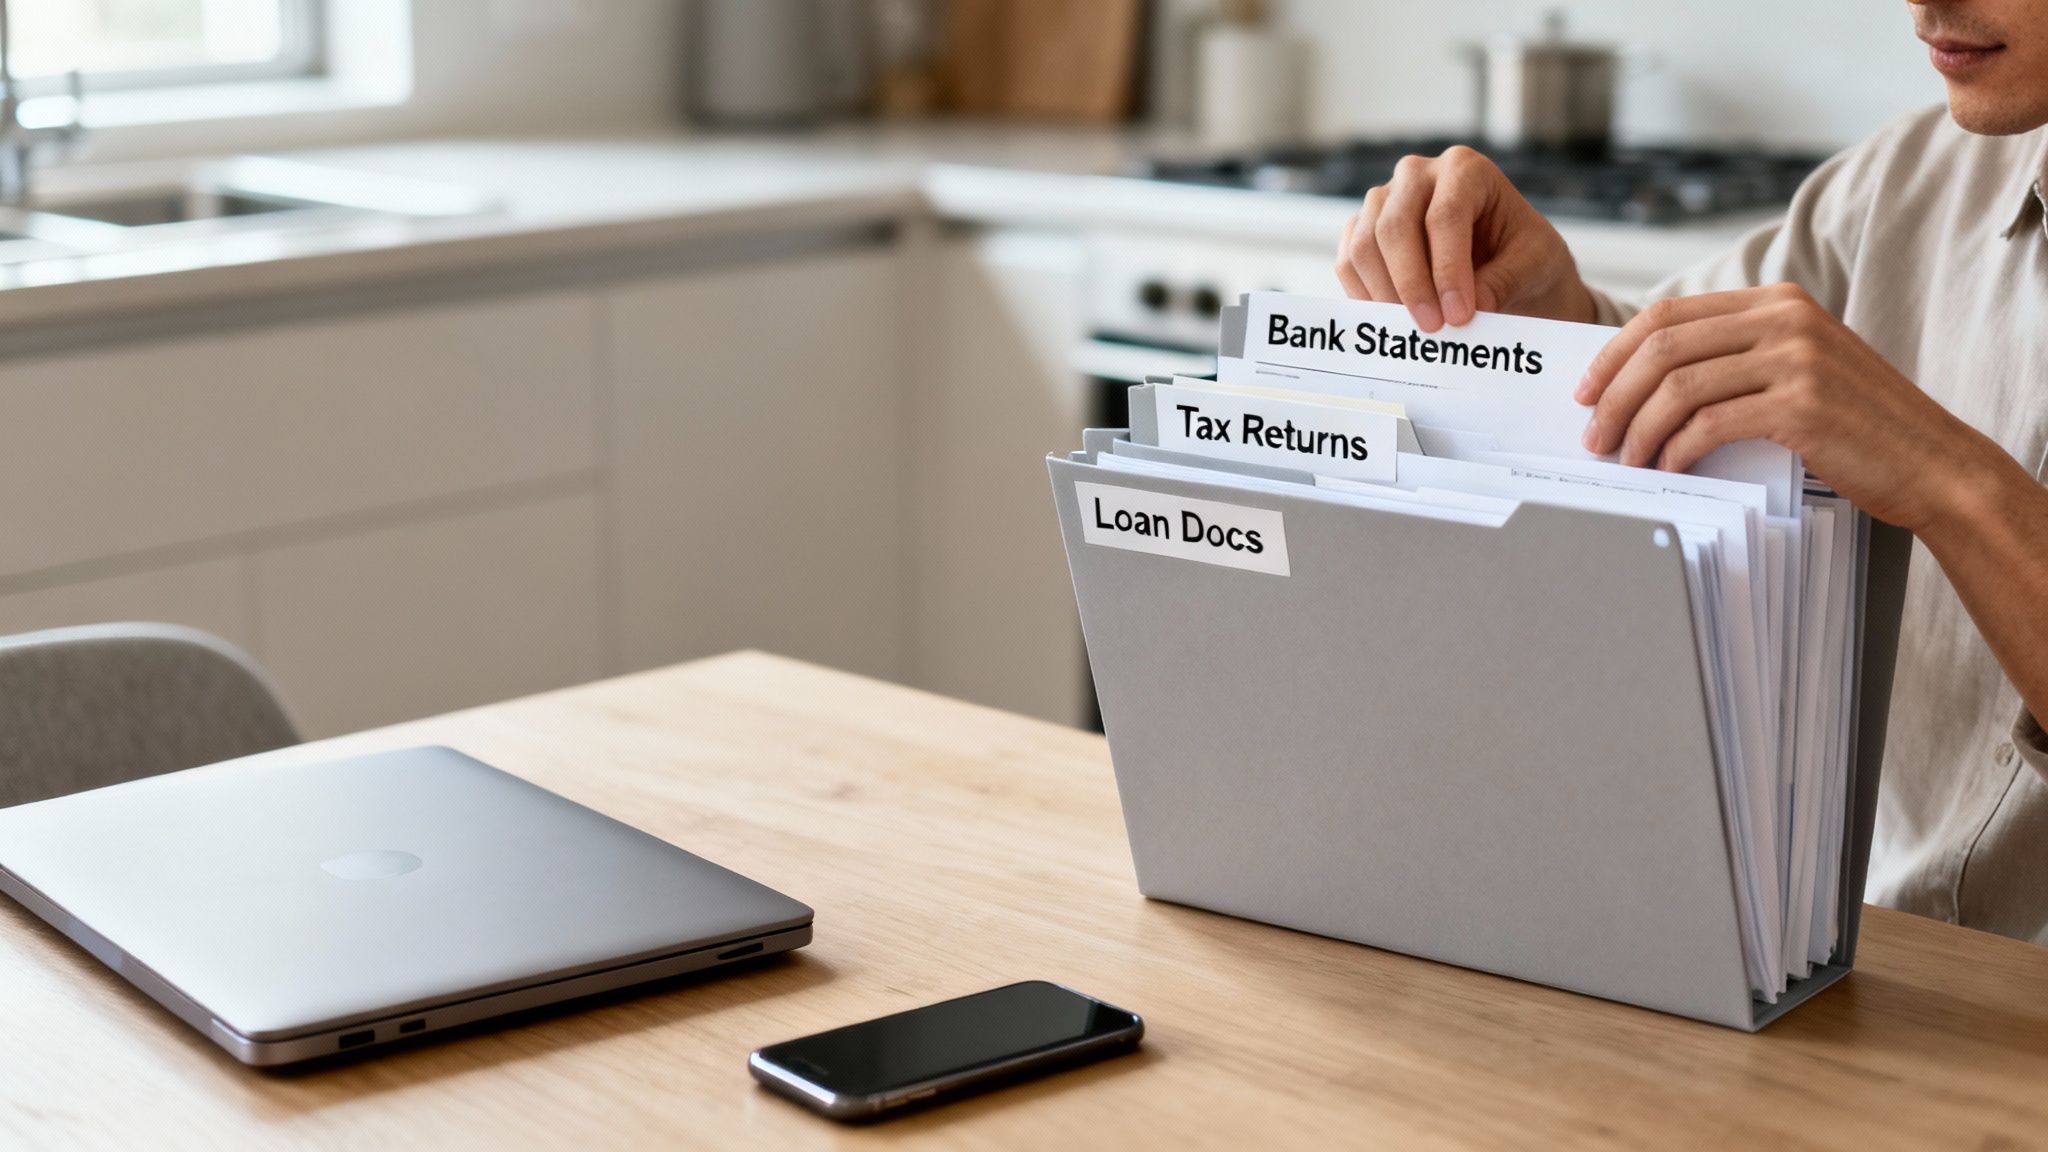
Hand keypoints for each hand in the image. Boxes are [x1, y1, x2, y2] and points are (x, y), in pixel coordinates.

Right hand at [1335, 145, 1595, 330]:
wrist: (1504, 260)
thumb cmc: (1522, 254)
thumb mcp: (1535, 263)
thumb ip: (1506, 280)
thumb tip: (1473, 306)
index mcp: (1466, 169)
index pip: (1444, 216)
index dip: (1447, 270)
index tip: (1459, 316)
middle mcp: (1418, 174)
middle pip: (1395, 227)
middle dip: (1411, 285)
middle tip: (1432, 328)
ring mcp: (1384, 199)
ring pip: (1365, 245)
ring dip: (1384, 295)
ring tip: (1414, 329)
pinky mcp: (1362, 228)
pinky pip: (1348, 262)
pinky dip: (1364, 296)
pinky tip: (1392, 320)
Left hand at [1575, 282, 2006, 530]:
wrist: (1931, 461)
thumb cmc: (1854, 426)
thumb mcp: (1795, 369)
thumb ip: (1735, 359)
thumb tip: (1645, 383)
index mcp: (1776, 302)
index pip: (1668, 314)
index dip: (1615, 353)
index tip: (1587, 390)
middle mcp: (1784, 319)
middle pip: (1662, 346)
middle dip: (1614, 394)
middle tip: (1593, 435)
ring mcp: (1795, 358)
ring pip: (1677, 386)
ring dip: (1637, 428)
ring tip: (1623, 459)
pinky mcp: (1801, 405)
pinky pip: (1709, 423)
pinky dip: (1676, 449)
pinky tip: (1667, 467)